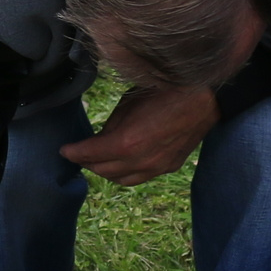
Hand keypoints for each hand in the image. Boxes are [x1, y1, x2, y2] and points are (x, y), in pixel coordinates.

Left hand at [59, 84, 218, 185]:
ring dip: (106, 171)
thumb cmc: (165, 90)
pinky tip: (121, 162)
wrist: (206, 97)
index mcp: (126, 143)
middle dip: (87, 161)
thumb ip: (112, 125)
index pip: (90, 154)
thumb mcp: (129, 103)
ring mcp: (156, 167)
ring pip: (121, 180)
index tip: (64, 150)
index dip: (74, 152)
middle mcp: (140, 161)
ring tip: (97, 159)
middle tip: (79, 152)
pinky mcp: (169, 167)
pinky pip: (139, 178)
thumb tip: (100, 138)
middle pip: (103, 170)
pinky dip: (125, 173)